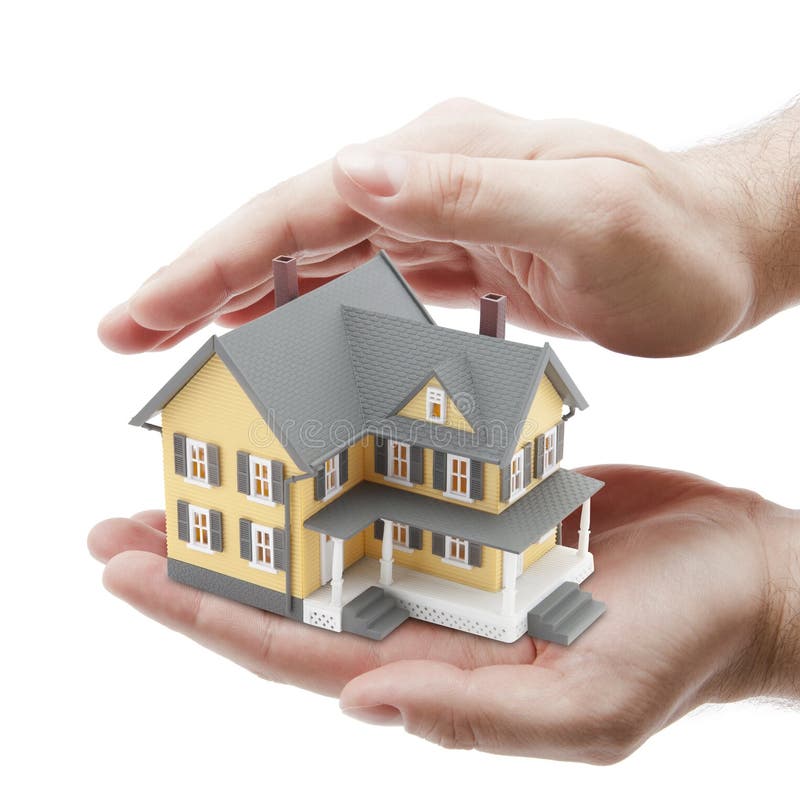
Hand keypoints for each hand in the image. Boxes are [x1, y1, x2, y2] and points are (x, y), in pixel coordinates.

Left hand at [87, 465, 799, 763]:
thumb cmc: (686, 642)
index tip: (128, 572)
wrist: (746, 572)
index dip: (210, 612)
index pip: (297, 649)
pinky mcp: (476, 513)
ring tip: (190, 470)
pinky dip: (337, 468)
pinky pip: (391, 488)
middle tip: (117, 525)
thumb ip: (480, 716)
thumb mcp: (596, 704)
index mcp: (439, 668)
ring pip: (330, 537)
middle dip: (203, 561)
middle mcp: (427, 616)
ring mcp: (448, 561)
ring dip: (259, 509)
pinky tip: (300, 435)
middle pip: (291, 595)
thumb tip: (361, 703)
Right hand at [98, 98, 799, 358]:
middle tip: (128, 331)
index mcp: (439, 163)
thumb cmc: (672, 243)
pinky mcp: (458, 258)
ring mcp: (439, 218)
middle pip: (288, 232)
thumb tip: (352, 173)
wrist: (722, 250)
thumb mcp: (587, 215)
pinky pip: (364, 286)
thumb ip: (472, 195)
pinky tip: (279, 334)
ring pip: (317, 260)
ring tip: (178, 340)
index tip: (141, 310)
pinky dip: (308, 312)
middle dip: (202, 279)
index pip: (299, 210)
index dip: (212, 260)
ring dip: (243, 298)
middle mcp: (427, 181)